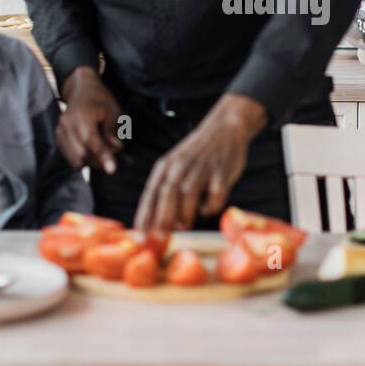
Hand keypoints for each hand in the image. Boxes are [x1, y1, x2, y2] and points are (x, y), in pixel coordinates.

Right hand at [55, 67, 123, 174]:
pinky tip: (90, 149)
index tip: (112, 169)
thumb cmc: (101, 100)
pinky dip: (81, 158)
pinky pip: (69, 157)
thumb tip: (114, 149)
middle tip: (111, 153)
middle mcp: (67, 124)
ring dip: (90, 161)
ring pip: (75, 159)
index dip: (102, 156)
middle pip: (82, 154)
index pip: (91, 141)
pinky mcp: (58, 137)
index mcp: (82, 116)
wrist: (82, 89)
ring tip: (101, 151)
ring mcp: (60, 131)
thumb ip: (112, 131)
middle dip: (98, 160)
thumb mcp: (113, 112)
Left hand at [133, 94, 267, 231]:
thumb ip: (167, 191)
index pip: (151, 194)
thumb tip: (162, 223)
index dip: (144, 216)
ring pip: (189, 194)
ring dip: (185, 214)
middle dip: (162, 218)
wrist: (225, 127)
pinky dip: (210, 206)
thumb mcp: (175, 166)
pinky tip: (207, 208)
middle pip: (167, 194)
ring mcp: (202, 168)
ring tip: (184, 226)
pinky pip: (215, 195)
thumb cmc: (197, 154)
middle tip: (159, 238)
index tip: (139, 236)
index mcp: (166, 166)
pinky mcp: (221, 172)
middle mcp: (181, 166)